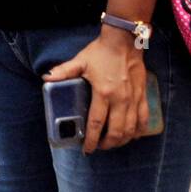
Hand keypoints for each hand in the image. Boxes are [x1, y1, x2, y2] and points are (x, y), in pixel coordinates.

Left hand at [43, 28, 149, 152]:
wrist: (124, 43)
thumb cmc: (100, 53)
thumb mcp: (80, 61)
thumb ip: (63, 71)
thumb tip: (46, 78)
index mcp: (103, 93)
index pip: (96, 123)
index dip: (92, 139)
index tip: (87, 149)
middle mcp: (120, 100)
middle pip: (116, 131)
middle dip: (107, 143)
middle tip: (99, 147)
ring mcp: (133, 100)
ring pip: (131, 129)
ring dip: (122, 140)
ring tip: (112, 143)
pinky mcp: (142, 96)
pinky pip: (144, 119)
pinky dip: (138, 130)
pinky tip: (132, 135)